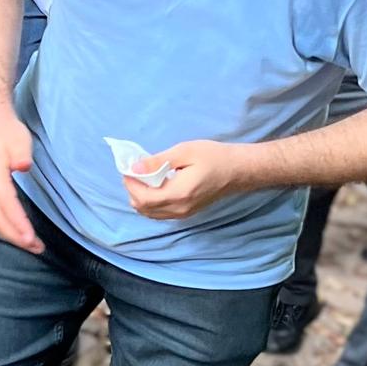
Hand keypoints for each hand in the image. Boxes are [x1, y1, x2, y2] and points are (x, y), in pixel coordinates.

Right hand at [0, 112, 41, 250]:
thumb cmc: (6, 132)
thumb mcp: (18, 138)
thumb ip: (20, 153)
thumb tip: (23, 166)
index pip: (6, 203)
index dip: (18, 222)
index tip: (31, 237)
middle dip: (16, 237)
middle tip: (37, 248)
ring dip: (11, 237)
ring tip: (32, 246)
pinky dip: (5, 230)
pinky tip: (19, 235)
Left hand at [124, 140, 248, 220]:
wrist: (238, 171)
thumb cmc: (214, 157)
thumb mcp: (185, 151)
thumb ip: (158, 161)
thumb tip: (135, 167)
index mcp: (178, 194)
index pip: (143, 198)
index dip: (131, 184)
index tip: (128, 168)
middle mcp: (179, 209)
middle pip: (143, 208)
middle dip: (133, 190)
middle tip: (135, 171)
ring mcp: (183, 214)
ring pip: (150, 213)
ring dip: (141, 197)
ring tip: (144, 177)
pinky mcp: (186, 213)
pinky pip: (160, 213)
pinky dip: (151, 201)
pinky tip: (156, 185)